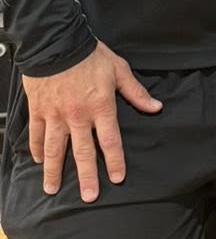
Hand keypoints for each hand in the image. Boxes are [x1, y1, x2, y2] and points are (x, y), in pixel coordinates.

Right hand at [23, 43, 162, 201]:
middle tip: (88, 197)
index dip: (115, 161)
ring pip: (55, 149)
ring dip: (54, 171)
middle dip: (86, 176)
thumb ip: (136, 92)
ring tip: (52, 189)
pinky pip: (37, 134)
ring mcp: (56, 115)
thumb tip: (156, 107)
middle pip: (83, 152)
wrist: (55, 42)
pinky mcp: (39, 110)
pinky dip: (37, 149)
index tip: (117, 178)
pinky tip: (39, 161)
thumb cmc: (89, 54)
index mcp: (101, 107)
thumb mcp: (119, 70)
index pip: (110, 141)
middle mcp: (78, 116)